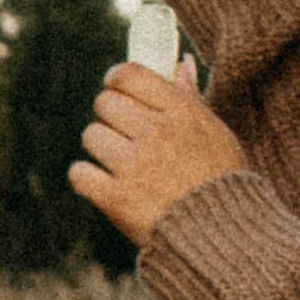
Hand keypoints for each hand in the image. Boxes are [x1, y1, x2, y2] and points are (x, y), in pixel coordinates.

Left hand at [70, 57, 248, 245]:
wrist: (217, 235)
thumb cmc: (219, 181)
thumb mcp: (216, 133)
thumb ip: (192, 99)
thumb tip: (181, 65)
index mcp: (181, 111)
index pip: (130, 75)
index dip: (115, 79)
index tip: (113, 87)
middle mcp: (156, 133)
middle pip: (105, 103)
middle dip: (108, 115)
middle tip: (118, 130)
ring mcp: (134, 166)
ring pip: (91, 136)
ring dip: (98, 147)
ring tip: (116, 160)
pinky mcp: (116, 199)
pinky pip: (80, 174)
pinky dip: (84, 177)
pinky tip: (99, 182)